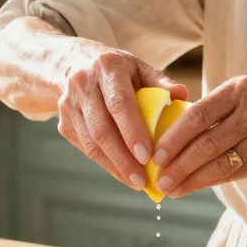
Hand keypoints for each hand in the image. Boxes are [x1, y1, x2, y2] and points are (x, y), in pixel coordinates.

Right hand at [57, 45, 188, 189]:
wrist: (72, 64)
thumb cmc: (116, 70)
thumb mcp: (138, 67)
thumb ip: (160, 82)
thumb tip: (182, 96)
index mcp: (106, 67)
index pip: (119, 103)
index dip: (132, 131)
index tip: (147, 156)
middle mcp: (83, 85)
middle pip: (101, 128)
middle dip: (122, 158)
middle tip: (142, 180)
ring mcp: (69, 106)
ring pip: (91, 143)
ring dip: (114, 166)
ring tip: (136, 182)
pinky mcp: (63, 123)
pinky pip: (85, 148)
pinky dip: (105, 163)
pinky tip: (123, 174)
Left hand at [153, 76, 246, 196]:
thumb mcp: (242, 97)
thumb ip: (211, 111)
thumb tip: (166, 138)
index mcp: (241, 89)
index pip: (199, 114)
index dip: (174, 137)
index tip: (155, 154)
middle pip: (207, 143)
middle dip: (179, 164)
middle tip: (158, 178)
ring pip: (220, 163)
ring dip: (191, 179)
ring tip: (170, 188)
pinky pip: (234, 174)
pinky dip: (209, 182)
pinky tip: (192, 186)